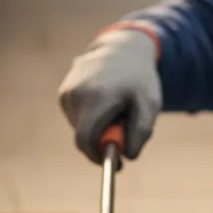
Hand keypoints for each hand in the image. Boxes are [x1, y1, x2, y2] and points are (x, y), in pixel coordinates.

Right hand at [58, 26, 162, 162]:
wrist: (122, 48)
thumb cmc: (139, 80)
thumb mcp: (150, 105)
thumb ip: (141, 132)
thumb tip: (127, 156)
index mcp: (95, 97)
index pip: (85, 141)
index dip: (99, 157)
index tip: (117, 164)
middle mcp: (75, 94)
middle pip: (84, 137)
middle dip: (104, 140)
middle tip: (123, 128)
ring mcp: (66, 92)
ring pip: (80, 129)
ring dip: (99, 128)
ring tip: (115, 108)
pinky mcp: (63, 93)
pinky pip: (77, 119)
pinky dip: (92, 118)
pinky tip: (103, 100)